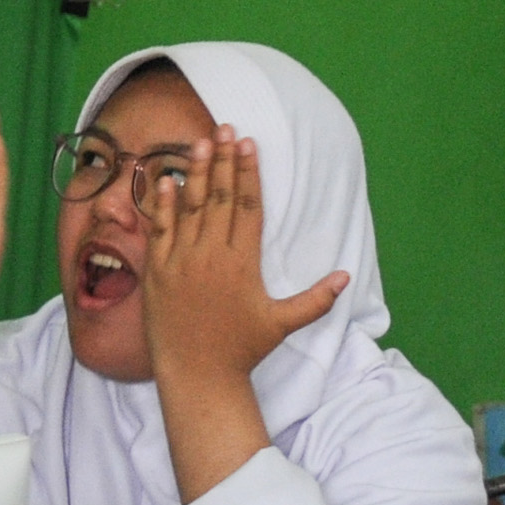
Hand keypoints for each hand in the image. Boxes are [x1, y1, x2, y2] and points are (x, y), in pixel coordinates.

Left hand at [140, 128, 345, 397]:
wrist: (197, 376)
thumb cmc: (241, 350)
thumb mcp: (281, 324)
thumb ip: (315, 300)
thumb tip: (345, 277)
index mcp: (243, 262)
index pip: (247, 206)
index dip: (248, 173)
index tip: (249, 145)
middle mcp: (212, 255)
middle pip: (219, 197)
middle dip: (223, 160)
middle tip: (226, 128)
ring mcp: (181, 261)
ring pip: (189, 206)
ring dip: (194, 171)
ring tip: (200, 141)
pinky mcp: (158, 272)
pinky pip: (159, 230)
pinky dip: (162, 203)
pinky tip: (165, 179)